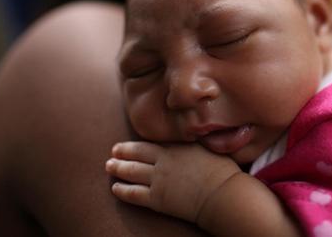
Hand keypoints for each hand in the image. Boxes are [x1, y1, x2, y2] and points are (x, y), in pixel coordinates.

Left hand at [106, 141, 240, 222]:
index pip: (150, 143)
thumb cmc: (222, 171)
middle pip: (136, 154)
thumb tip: (195, 132)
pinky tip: (116, 188)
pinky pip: (133, 193)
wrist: (222, 193)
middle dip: (122, 152)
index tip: (126, 144)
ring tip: (109, 166)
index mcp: (175, 147)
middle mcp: (163, 161)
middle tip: (113, 152)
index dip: (135, 144)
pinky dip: (122, 190)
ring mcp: (159, 179)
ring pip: (131, 171)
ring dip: (118, 168)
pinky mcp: (157, 199)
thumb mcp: (209, 147)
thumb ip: (196, 140)